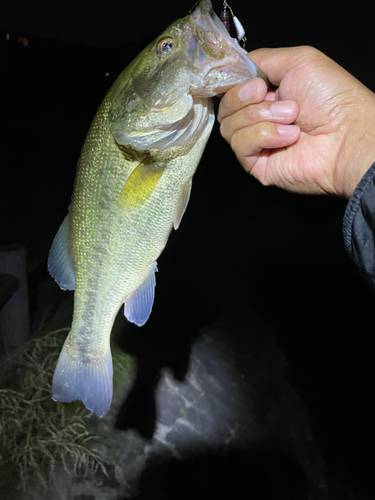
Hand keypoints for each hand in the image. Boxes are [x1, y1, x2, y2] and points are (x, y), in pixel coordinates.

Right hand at [218, 46, 374, 197]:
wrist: (347, 134)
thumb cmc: (332, 98)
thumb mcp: (298, 60)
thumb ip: (261, 59)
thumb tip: (235, 66)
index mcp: (267, 94)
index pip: (230, 87)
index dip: (234, 82)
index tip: (252, 80)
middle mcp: (259, 118)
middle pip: (225, 106)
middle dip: (246, 98)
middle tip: (271, 96)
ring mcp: (257, 143)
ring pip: (228, 125)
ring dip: (261, 116)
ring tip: (291, 117)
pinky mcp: (256, 164)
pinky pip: (240, 145)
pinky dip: (264, 135)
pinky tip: (289, 136)